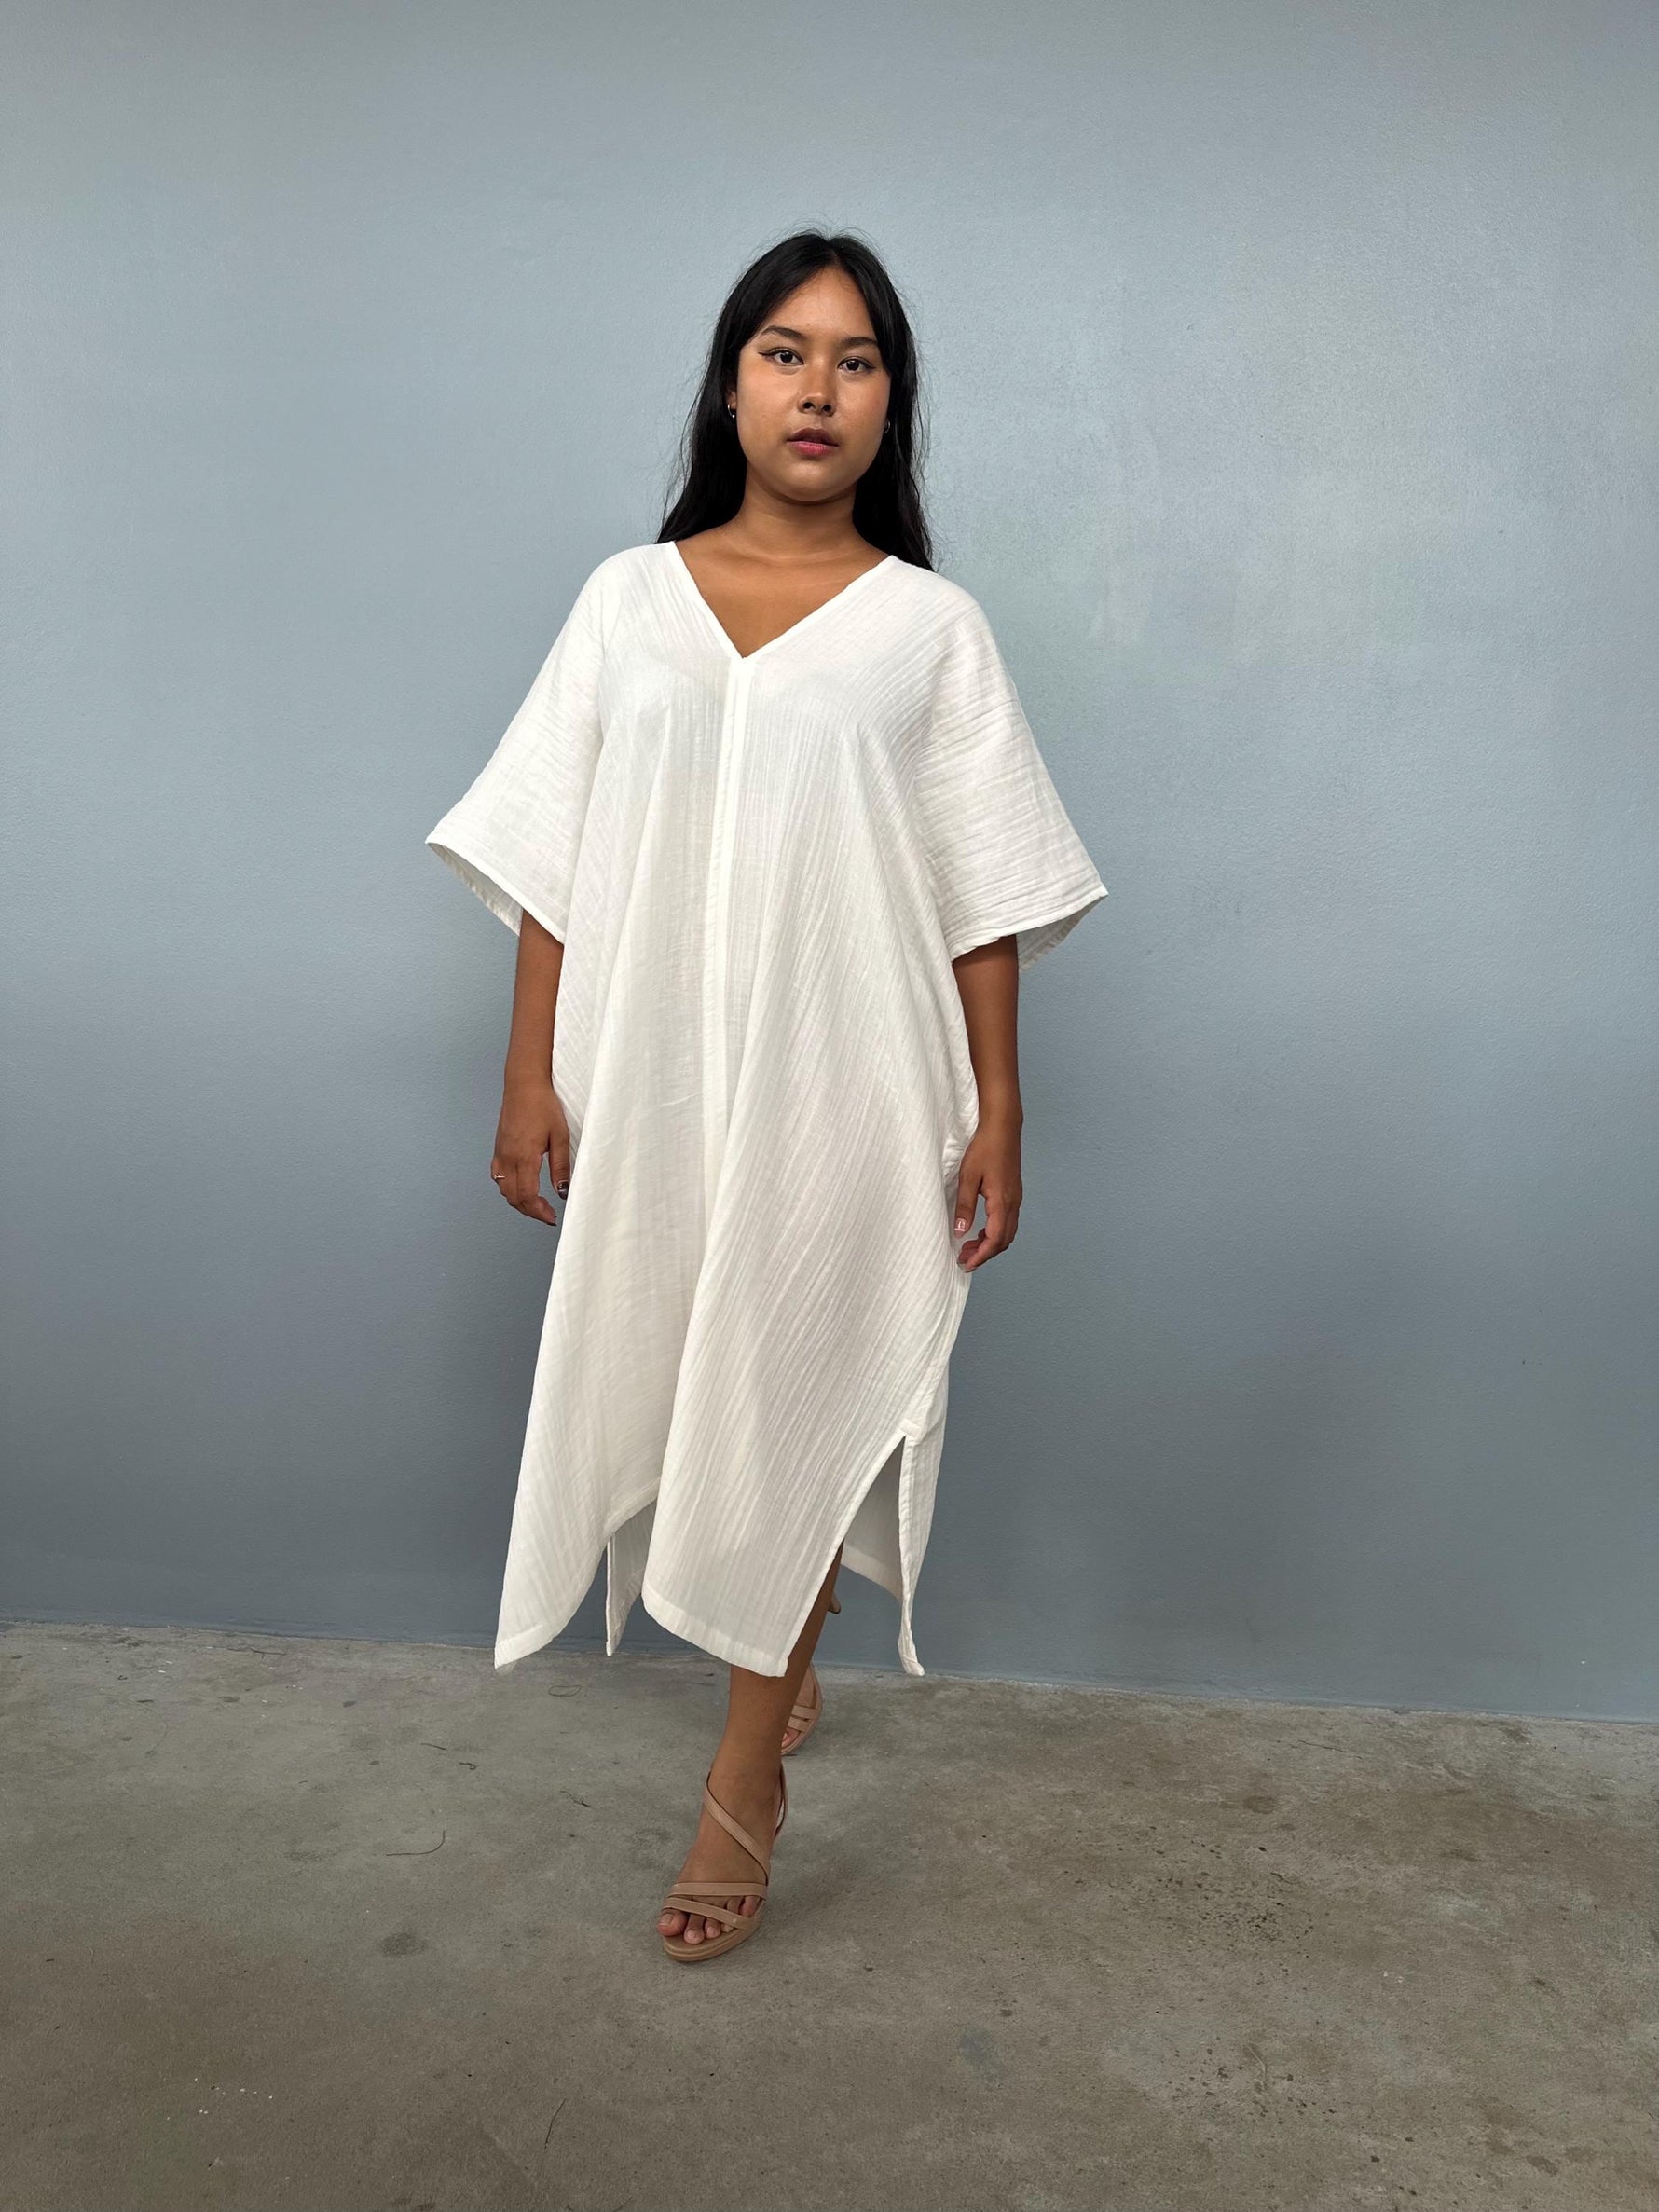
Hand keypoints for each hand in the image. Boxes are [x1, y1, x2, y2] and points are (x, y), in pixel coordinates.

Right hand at [491, 1079, 570, 1225]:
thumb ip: (560, 1167)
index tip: (551, 1217)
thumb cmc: (543, 1105)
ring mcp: (500, 1153)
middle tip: (547, 1214)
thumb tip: (562, 1191)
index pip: (526, 1196)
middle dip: (530, 1211)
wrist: (524, 1084)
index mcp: (523, 1157)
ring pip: (503, 1189)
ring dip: (518, 1201)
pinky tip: (521, 1186)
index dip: (538, 1212)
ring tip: (537, 1203)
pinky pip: (497, 1177)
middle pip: (513, 1197)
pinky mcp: (498, 1148)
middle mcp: (507, 1158)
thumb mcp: (560, 1136)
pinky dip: (508, 1188)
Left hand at [951, 1116, 1021, 1270]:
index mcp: (1002, 1202)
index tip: (966, 1264)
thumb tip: (961, 1233)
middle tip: (964, 1259)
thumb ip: (964, 1206)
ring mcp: (1015, 1199)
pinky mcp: (1013, 1193)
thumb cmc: (984, 1148)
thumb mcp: (967, 1177)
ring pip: (1007, 1232)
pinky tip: (980, 1230)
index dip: (981, 1256)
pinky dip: (995, 1233)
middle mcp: (1013, 1203)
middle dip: (984, 1254)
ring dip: (990, 1244)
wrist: (1002, 1128)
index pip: (994, 1240)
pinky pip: (1008, 1221)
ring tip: (969, 1248)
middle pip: (1003, 1241)